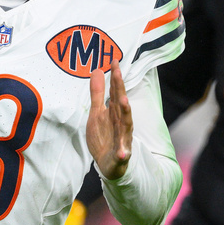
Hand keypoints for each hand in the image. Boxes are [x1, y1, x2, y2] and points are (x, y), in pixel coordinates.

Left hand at [86, 61, 131, 180]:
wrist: (109, 163)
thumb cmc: (105, 136)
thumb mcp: (98, 112)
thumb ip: (97, 93)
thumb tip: (97, 70)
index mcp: (115, 111)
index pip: (116, 91)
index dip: (115, 77)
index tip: (114, 60)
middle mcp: (121, 122)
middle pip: (121, 103)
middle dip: (120, 88)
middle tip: (118, 72)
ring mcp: (122, 138)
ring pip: (126, 125)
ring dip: (126, 113)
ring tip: (124, 101)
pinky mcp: (121, 155)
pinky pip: (123, 154)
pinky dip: (124, 152)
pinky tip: (123, 152)